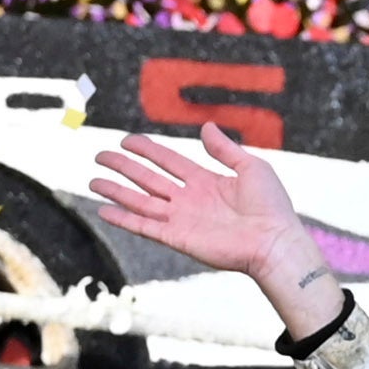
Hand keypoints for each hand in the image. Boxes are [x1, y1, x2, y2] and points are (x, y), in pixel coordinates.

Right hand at [89, 121, 340, 338]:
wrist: (274, 242)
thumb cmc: (271, 207)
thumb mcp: (251, 167)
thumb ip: (225, 149)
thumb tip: (205, 127)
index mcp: (205, 181)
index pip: (168, 161)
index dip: (146, 150)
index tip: (127, 140)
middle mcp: (189, 200)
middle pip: (147, 179)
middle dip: (123, 167)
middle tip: (100, 156)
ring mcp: (181, 219)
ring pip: (140, 201)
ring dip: (116, 192)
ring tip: (93, 181)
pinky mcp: (178, 238)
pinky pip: (145, 226)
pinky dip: (124, 219)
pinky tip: (104, 210)